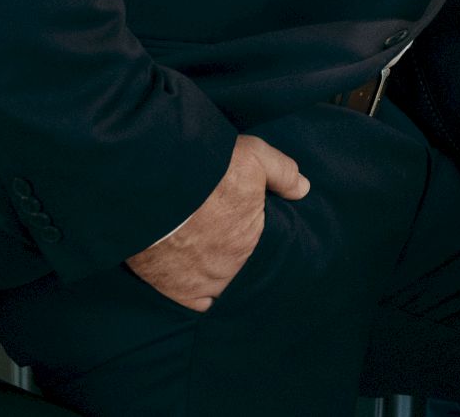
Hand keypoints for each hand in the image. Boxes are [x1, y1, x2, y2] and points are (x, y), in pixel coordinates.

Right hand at [124, 134, 308, 310]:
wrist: (156, 188)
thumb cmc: (208, 171)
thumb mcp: (255, 157)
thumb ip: (283, 173)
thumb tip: (302, 189)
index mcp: (254, 237)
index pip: (263, 245)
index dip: (252, 234)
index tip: (241, 223)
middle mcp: (234, 265)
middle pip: (240, 265)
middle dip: (233, 253)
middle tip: (219, 236)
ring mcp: (205, 281)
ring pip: (221, 285)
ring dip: (216, 273)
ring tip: (206, 255)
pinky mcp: (177, 290)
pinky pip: (196, 303)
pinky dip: (196, 293)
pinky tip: (193, 278)